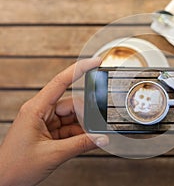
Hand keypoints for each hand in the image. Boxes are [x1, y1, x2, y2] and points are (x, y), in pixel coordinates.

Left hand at [0, 58, 108, 185]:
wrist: (3, 182)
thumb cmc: (14, 167)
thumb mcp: (53, 154)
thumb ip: (81, 144)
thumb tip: (101, 138)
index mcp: (36, 109)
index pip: (61, 82)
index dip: (79, 69)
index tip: (94, 62)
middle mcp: (40, 112)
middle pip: (71, 105)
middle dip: (86, 116)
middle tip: (97, 127)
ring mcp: (44, 122)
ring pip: (72, 117)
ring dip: (82, 127)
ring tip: (91, 138)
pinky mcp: (48, 132)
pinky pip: (69, 128)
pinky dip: (78, 134)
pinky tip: (85, 141)